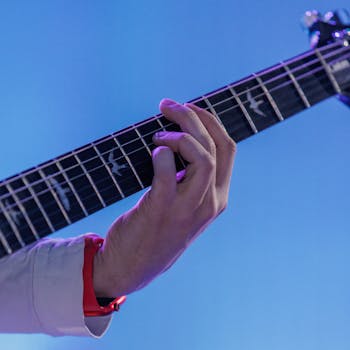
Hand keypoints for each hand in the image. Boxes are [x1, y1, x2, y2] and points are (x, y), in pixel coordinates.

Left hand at [93, 98, 235, 296]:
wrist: (134, 267)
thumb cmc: (159, 230)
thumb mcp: (187, 207)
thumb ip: (192, 180)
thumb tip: (182, 140)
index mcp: (218, 197)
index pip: (228, 148)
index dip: (210, 121)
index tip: (190, 108)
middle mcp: (210, 202)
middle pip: (215, 146)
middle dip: (193, 117)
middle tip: (168, 106)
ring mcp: (188, 208)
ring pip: (201, 155)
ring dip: (180, 134)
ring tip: (159, 135)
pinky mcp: (162, 209)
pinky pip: (167, 171)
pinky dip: (160, 154)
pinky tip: (152, 153)